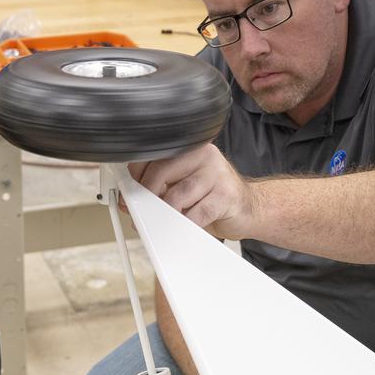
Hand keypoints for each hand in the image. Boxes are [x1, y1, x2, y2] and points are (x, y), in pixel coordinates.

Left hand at [129, 143, 253, 235]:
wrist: (247, 209)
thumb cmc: (211, 198)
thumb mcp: (182, 188)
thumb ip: (158, 188)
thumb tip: (127, 200)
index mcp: (190, 148)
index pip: (153, 156)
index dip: (136, 177)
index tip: (130, 195)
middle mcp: (204, 155)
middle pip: (161, 172)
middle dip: (147, 198)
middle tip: (143, 215)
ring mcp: (217, 174)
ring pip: (176, 195)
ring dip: (166, 215)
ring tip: (167, 222)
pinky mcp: (226, 196)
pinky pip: (195, 214)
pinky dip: (185, 225)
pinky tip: (186, 227)